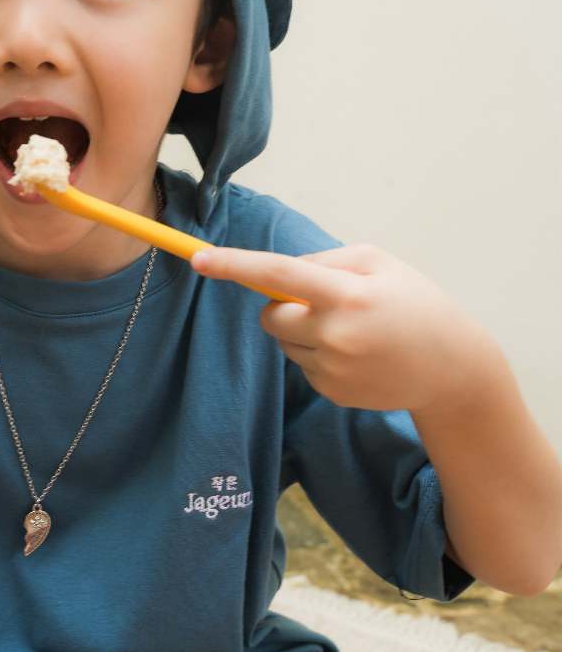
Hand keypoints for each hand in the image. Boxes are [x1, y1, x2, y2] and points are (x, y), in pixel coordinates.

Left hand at [190, 243, 497, 413]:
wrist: (453, 369)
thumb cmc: (413, 303)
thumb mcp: (377, 264)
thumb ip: (322, 262)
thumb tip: (276, 273)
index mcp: (346, 294)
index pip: (278, 274)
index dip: (235, 265)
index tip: (198, 259)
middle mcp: (335, 334)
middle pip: (270, 314)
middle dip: (282, 305)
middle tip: (321, 303)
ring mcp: (332, 368)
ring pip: (284, 341)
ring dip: (302, 331)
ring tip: (351, 331)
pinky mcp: (330, 392)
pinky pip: (301, 364)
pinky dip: (318, 355)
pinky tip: (356, 356)